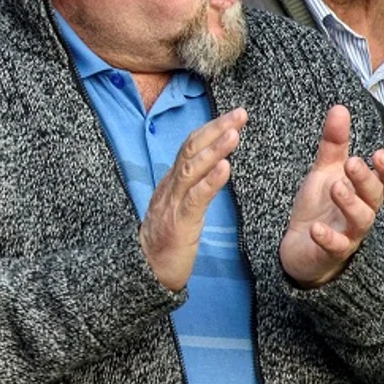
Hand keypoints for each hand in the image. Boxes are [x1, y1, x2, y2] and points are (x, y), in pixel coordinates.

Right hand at [139, 108, 245, 291]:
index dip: (211, 128)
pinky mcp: (179, 223)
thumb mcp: (178, 207)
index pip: (191, 147)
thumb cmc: (165, 241)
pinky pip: (195, 198)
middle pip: (191, 149)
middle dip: (216, 128)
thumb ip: (191, 187)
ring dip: (214, 149)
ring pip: (191, 169)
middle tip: (240, 113)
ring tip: (234, 133)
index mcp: (172, 182)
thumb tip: (210, 168)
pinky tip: (224, 168)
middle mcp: (170, 186)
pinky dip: (210, 181)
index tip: (234, 115)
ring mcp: (172, 203)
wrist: (144, 271)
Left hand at [280, 105, 383, 288]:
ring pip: (361, 220)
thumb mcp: (325, 171)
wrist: (301, 248)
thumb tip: (340, 108)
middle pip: (374, 197)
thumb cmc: (320, 207)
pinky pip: (335, 246)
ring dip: (350, 203)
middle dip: (366, 179)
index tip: (378, 154)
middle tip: (353, 162)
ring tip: (336, 186)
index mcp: (364, 192)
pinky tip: (316, 228)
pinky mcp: (330, 251)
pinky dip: (328, 237)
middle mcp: (362, 212)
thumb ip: (334, 143)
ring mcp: (348, 233)